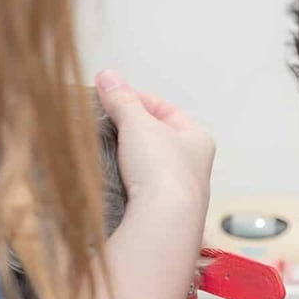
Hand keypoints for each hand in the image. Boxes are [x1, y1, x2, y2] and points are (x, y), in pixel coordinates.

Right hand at [95, 70, 214, 213]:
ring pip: (145, 163)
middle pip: (155, 136)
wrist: (164, 221)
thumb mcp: (138, 123)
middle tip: (102, 121)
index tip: (108, 96)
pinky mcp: (160, 211)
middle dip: (128, 128)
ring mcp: (177, 191)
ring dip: (123, 154)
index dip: (135, 98)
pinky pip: (138, 187)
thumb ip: (122, 99)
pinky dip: (122, 178)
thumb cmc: (162, 169)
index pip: (164, 108)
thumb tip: (107, 77)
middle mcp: (193, 165)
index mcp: (197, 139)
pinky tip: (108, 175)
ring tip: (101, 146)